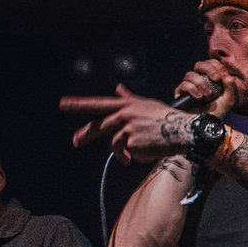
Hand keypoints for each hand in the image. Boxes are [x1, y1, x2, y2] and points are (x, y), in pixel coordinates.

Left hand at [58, 85, 195, 163]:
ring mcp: (129, 130)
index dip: (80, 104)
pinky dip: (136, 157)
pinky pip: (129, 154)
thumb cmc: (167, 117)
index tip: (64, 104)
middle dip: (85, 134)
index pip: (98, 103)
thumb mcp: (146, 104)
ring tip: (130, 158)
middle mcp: (125, 116)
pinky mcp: (134, 143)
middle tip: (75, 142)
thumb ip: (129, 98)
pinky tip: (148, 152)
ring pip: (115, 145)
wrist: (183, 130)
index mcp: (127, 105)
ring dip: (122, 154)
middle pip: (99, 126)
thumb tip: (119, 88)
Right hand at [175, 58, 238, 116]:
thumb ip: (230, 87)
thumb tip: (227, 75)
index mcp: (210, 79)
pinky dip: (192, 89)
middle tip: (216, 79)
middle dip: (208, 69)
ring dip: (201, 83)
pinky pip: (183, 85)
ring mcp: (189, 86)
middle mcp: (199, 81)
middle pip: (199, 65)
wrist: (206, 126)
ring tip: (207, 95)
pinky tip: (199, 97)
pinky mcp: (180, 94)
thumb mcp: (228, 100)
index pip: (210, 64)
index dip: (215, 66)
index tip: (221, 76)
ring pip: (190, 74)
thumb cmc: (217, 114)